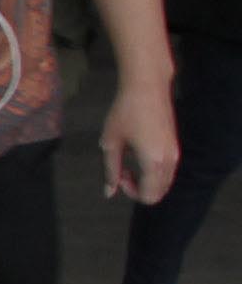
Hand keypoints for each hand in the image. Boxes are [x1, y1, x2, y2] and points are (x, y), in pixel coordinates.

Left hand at [107, 77, 178, 203]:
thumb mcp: (111, 143)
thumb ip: (111, 170)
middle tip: (122, 171)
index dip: (130, 192)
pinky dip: (154, 172)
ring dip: (147, 181)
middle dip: (139, 189)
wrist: (147, 87)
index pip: (148, 196)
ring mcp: (175, 153)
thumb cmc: (125, 113)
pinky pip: (168, 170)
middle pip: (159, 193)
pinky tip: (138, 155)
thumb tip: (108, 194)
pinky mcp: (175, 145)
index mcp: (154, 162)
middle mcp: (170, 161)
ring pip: (165, 182)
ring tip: (129, 162)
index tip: (118, 175)